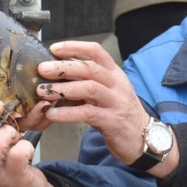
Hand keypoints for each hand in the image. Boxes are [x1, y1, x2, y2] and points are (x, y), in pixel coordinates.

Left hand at [37, 41, 152, 168]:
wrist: (144, 138)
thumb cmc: (119, 113)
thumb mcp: (107, 93)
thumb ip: (87, 83)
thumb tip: (56, 76)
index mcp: (114, 74)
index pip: (96, 51)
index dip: (74, 47)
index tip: (54, 48)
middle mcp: (117, 84)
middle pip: (89, 68)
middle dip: (63, 67)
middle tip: (42, 69)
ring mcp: (116, 102)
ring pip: (89, 88)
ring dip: (63, 89)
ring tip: (42, 91)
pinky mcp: (112, 121)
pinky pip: (87, 113)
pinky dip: (67, 113)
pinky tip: (52, 114)